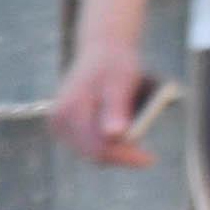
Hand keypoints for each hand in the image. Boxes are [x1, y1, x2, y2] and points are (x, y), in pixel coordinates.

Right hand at [51, 39, 158, 170]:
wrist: (102, 51)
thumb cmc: (116, 65)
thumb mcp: (121, 82)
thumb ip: (116, 108)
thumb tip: (114, 135)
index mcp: (71, 109)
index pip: (97, 147)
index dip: (124, 156)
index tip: (150, 159)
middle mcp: (60, 120)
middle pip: (94, 154)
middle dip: (122, 155)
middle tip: (149, 157)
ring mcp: (60, 126)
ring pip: (93, 153)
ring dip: (116, 150)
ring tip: (137, 143)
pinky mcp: (66, 129)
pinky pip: (91, 146)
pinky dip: (110, 145)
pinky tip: (125, 136)